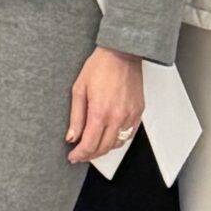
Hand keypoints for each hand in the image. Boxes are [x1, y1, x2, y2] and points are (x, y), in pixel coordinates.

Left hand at [68, 47, 142, 165]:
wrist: (122, 53)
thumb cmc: (100, 66)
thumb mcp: (79, 89)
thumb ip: (76, 117)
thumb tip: (72, 137)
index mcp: (100, 111)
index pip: (89, 144)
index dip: (80, 154)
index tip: (73, 157)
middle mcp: (117, 117)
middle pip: (103, 148)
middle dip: (90, 155)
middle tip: (80, 154)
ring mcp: (130, 116)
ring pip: (117, 144)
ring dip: (104, 149)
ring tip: (93, 146)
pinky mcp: (138, 113)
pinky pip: (128, 135)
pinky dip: (117, 140)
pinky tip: (109, 137)